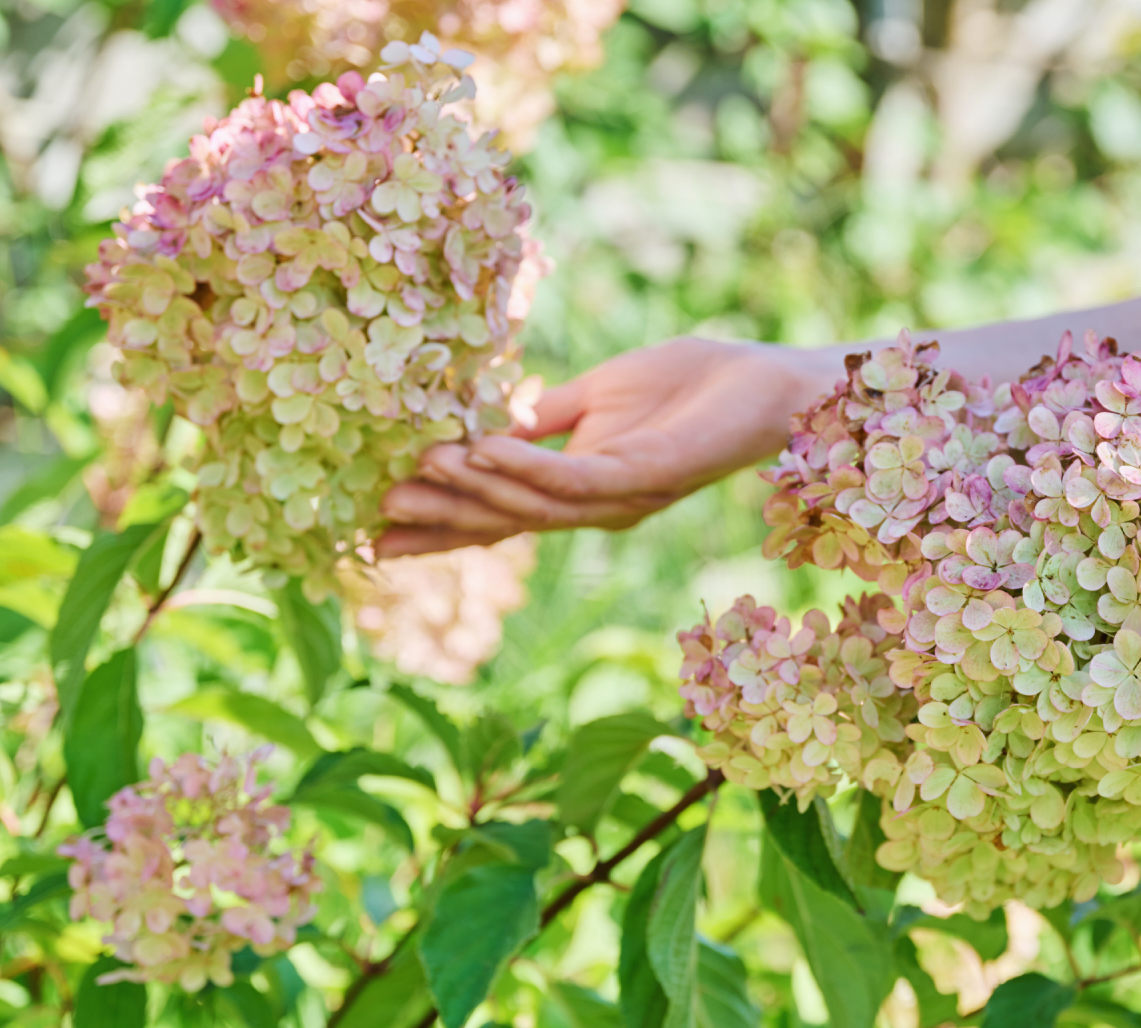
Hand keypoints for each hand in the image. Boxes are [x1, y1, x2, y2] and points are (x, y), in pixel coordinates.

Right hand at [376, 338, 836, 555]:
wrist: (767, 383)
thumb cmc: (692, 384)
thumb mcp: (600, 395)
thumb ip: (547, 415)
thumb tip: (484, 421)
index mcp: (581, 486)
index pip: (500, 512)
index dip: (441, 523)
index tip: (376, 532)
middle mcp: (597, 505)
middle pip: (505, 520)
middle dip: (439, 520)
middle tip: (373, 519)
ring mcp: (623, 495)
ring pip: (532, 504)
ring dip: (471, 489)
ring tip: (415, 471)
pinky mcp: (648, 474)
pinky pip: (575, 477)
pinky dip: (526, 467)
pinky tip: (482, 451)